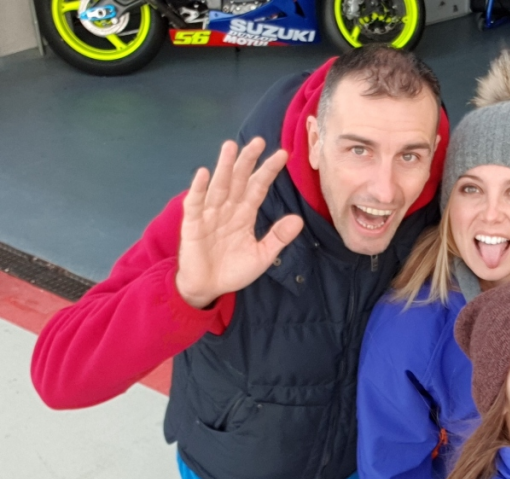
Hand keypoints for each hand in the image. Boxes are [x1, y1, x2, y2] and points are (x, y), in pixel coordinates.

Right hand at [175, 138, 303, 308]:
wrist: (208, 288)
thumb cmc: (233, 270)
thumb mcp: (262, 256)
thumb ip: (278, 238)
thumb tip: (298, 219)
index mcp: (245, 214)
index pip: (258, 187)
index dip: (269, 171)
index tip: (283, 154)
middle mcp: (228, 209)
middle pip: (239, 180)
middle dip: (248, 161)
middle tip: (259, 140)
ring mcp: (210, 215)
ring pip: (219, 186)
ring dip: (224, 167)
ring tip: (231, 146)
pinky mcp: (193, 226)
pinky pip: (196, 205)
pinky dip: (198, 189)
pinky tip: (203, 173)